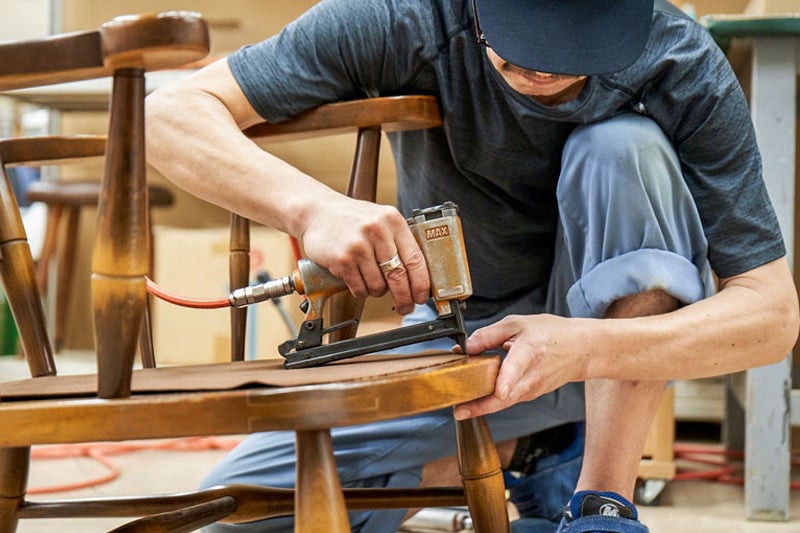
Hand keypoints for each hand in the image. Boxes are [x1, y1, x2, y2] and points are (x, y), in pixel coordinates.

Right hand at [300, 196, 429, 314]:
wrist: (318, 213)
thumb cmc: (352, 219)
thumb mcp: (381, 220)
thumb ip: (399, 241)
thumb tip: (418, 277)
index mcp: (392, 220)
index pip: (415, 259)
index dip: (421, 283)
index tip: (422, 296)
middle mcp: (377, 231)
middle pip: (399, 277)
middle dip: (404, 297)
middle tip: (405, 306)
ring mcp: (358, 246)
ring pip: (378, 286)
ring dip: (377, 291)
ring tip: (371, 280)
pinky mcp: (342, 260)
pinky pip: (360, 289)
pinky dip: (361, 291)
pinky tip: (357, 280)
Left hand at [454, 314, 588, 418]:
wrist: (580, 349)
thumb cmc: (549, 334)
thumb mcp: (517, 324)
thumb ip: (488, 335)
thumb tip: (466, 346)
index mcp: (529, 351)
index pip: (517, 368)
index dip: (507, 380)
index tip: (498, 391)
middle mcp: (532, 375)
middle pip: (506, 396)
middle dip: (481, 406)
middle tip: (459, 410)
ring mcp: (533, 388)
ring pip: (505, 402)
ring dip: (483, 406)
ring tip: (461, 407)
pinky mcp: (532, 395)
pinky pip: (509, 400)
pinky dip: (492, 401)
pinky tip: (477, 397)